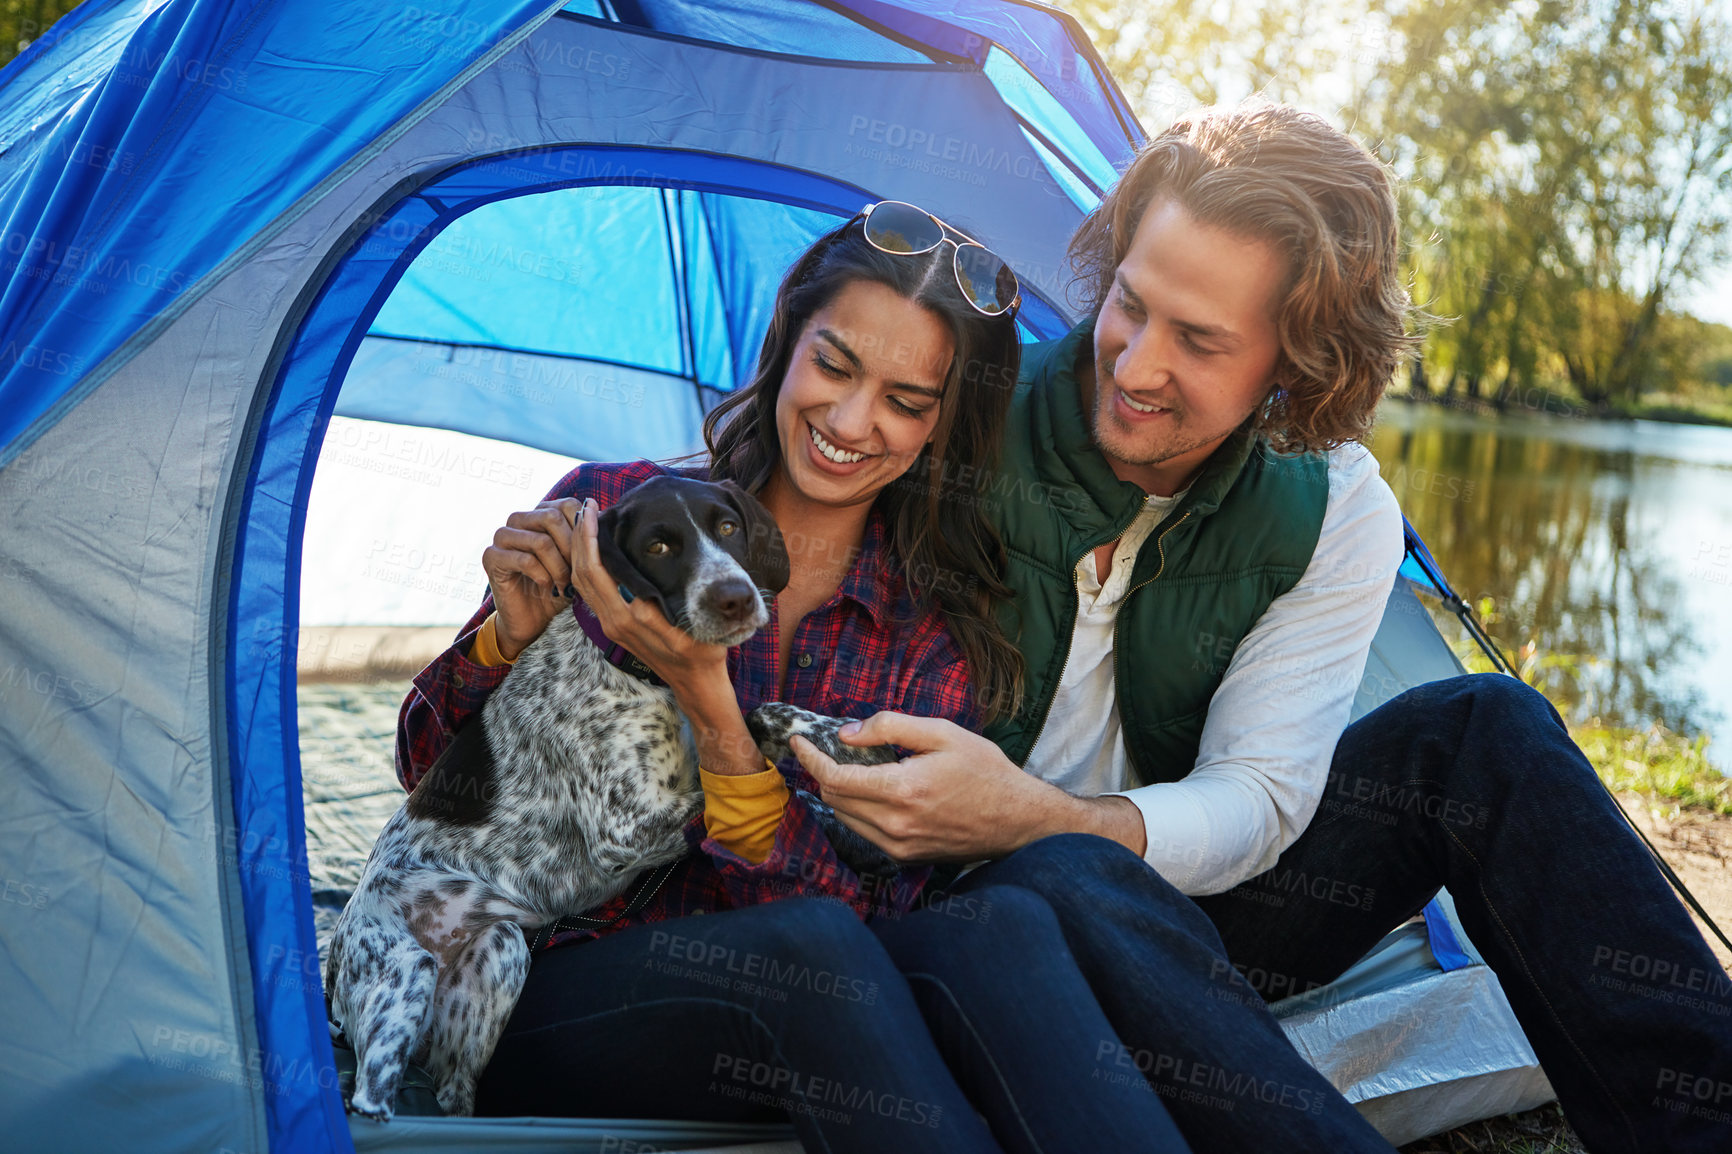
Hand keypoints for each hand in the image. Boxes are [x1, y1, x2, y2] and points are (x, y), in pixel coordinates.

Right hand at [480, 497, 584, 661]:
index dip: (583, 530)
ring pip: (540, 541)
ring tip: (564, 585)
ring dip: (558, 567)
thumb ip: (584, 537)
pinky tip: (548, 587)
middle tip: (576, 573)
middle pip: (552, 517)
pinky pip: (525, 560)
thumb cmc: (558, 586)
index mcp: (539, 513)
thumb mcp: (577, 560)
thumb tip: (600, 513)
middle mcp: (518, 519)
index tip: (588, 555)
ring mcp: (502, 536)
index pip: (567, 504)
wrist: (533, 618)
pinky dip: (543, 577)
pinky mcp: (491, 556)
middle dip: (571, 549)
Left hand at [565, 498, 730, 692]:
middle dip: (580, 537)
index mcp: (626, 620)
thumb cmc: (700, 655)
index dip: (589, 539)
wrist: (695, 683)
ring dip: (581, 549)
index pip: (594, 572)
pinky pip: (592, 591)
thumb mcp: (686, 636)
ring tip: (589, 521)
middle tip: (587, 506)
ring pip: (582, 582)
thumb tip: (638, 602)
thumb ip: (658, 620)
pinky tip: (599, 549)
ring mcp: (612, 624)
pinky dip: (589, 564)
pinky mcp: (616, 625)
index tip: (593, 511)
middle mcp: (612, 621)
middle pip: (581, 572)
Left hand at [788, 712, 1148, 861]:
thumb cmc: (986, 772)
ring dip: (840, 793)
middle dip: (824, 772)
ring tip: (854, 768)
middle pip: (834, 799)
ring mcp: (899, 847)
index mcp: (902, 790)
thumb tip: (847, 733)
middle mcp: (895, 825)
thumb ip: (890, 727)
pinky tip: (874, 792)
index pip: (834, 779)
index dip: (810, 758)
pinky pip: (865, 833)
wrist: (1019, 820)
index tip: (799, 741)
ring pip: (845, 819)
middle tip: (829, 749)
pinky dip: (858, 811)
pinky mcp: (906, 857)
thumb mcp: (942, 733)